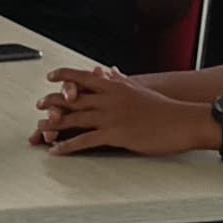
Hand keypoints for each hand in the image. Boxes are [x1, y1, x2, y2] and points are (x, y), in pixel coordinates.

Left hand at [32, 66, 214, 157]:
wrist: (183, 121)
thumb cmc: (165, 107)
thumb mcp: (140, 88)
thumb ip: (121, 80)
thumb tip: (110, 72)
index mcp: (116, 86)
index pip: (84, 77)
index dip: (65, 76)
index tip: (51, 76)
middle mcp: (110, 98)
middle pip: (74, 98)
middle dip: (53, 102)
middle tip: (38, 105)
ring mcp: (111, 116)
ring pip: (75, 119)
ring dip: (54, 124)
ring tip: (40, 129)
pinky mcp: (116, 135)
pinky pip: (85, 140)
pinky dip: (68, 146)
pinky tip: (57, 150)